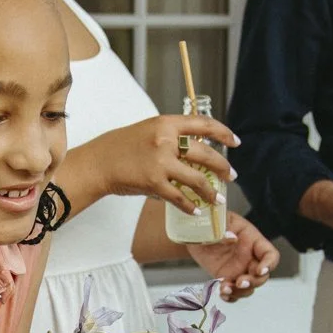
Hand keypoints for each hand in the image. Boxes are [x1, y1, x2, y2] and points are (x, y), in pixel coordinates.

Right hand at [70, 114, 237, 211]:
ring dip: (211, 191)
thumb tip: (195, 148)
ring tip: (218, 198)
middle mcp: (165, 140)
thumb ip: (171, 136)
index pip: (203, 124)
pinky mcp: (153, 183)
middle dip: (223, 167)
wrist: (98, 163)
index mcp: (166, 123)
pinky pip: (179, 197)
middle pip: (206, 153)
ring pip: (197, 178)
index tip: (235, 142)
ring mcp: (160, 162)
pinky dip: (190, 205)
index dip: (224, 133)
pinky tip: (195, 210)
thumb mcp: (148, 131)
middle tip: (231, 175)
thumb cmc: (121, 147)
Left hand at [187, 211, 278, 298]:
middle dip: (254, 282)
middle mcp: (249, 257)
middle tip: (239, 282)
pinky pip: (234, 292)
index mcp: (252, 240)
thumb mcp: (217, 222)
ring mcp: (239, 269)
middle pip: (262, 276)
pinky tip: (222, 294)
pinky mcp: (227, 278)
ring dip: (241, 292)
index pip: (269, 254)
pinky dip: (230, 296)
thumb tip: (231, 238)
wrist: (195, 234)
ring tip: (225, 289)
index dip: (269, 264)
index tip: (260, 270)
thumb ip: (224, 229)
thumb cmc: (210, 223)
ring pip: (249, 287)